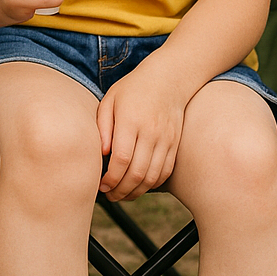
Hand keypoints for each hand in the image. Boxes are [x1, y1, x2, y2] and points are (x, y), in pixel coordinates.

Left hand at [97, 61, 185, 200]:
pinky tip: (140, 186)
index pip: (121, 159)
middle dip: (121, 190)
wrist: (168, 80)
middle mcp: (150, 132)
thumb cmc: (132, 89)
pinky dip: (153, 184)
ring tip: (122, 195)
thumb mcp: (110, 100)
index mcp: (130, 121)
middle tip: (110, 196)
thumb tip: (102, 154)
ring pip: (152, 177)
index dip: (111, 178)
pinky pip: (165, 172)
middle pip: (137, 173)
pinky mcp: (175, 145)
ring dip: (136, 192)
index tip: (101, 185)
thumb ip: (103, 126)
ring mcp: (166, 140)